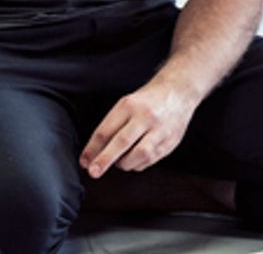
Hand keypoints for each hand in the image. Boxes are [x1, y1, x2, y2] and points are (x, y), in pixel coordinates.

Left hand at [79, 79, 197, 178]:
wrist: (178, 92)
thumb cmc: (148, 99)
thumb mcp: (126, 103)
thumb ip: (113, 124)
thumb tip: (95, 150)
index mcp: (129, 105)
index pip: (106, 129)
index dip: (92, 148)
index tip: (85, 160)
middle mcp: (145, 117)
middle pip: (121, 143)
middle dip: (105, 160)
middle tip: (93, 171)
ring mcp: (159, 131)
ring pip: (137, 156)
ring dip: (124, 164)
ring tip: (119, 161)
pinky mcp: (170, 143)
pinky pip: (150, 160)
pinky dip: (138, 164)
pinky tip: (134, 159)